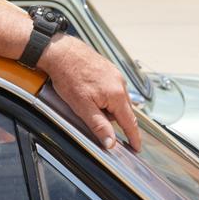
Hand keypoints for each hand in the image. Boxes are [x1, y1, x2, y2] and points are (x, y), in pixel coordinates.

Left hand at [38, 36, 141, 151]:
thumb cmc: (69, 76)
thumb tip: (110, 142)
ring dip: (106, 106)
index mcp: (117, 95)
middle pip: (124, 111)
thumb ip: (98, 125)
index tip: (137, 147)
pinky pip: (111, 88)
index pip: (130, 122)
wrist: (61, 52)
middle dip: (113, 119)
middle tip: (95, 119)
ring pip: (116, 99)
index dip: (134, 137)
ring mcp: (114, 74)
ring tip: (86, 101)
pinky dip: (104, 95)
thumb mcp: (82, 107)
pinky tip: (88, 92)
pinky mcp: (108, 69)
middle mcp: (119, 83)